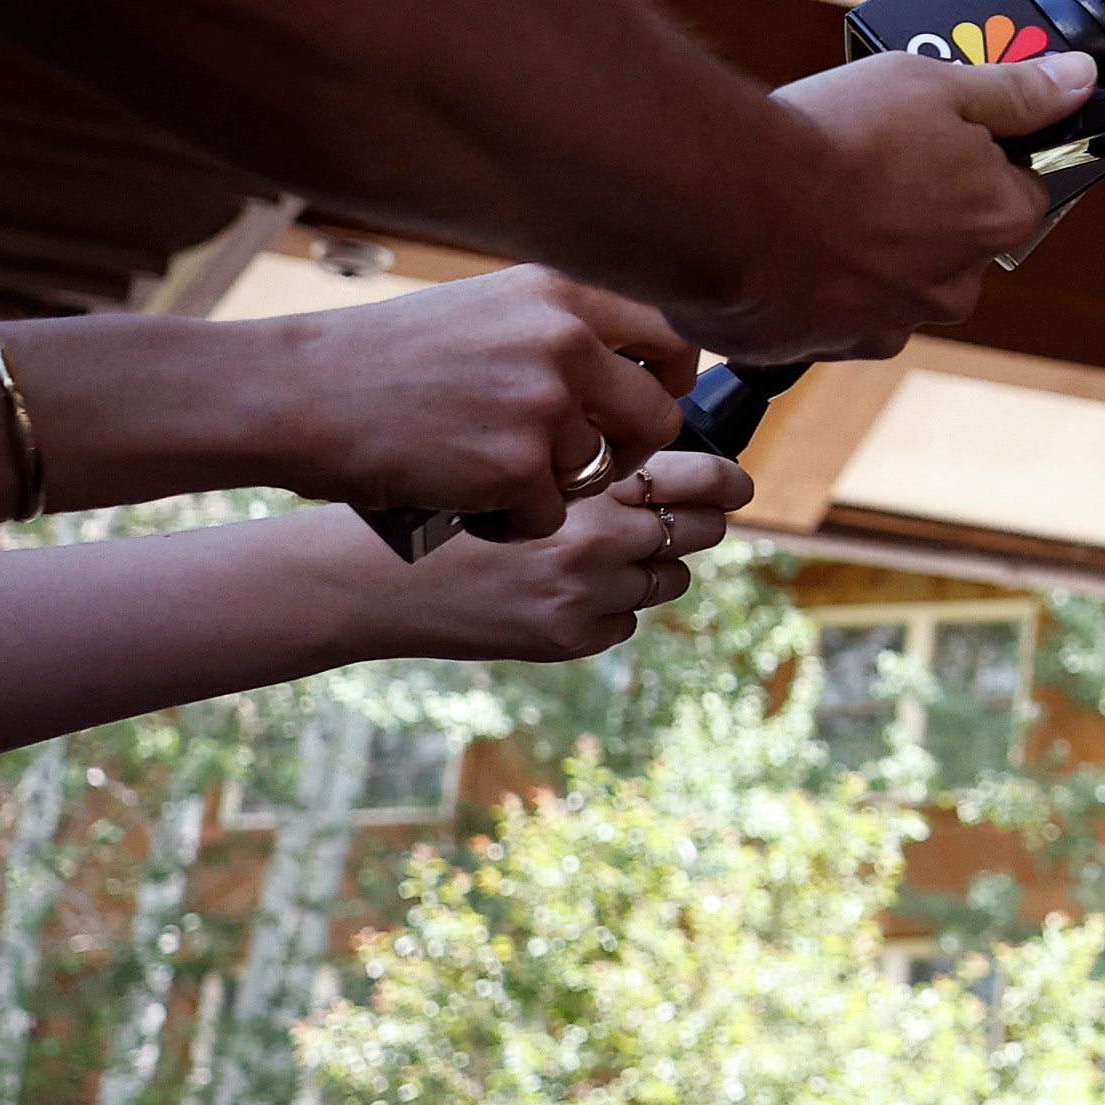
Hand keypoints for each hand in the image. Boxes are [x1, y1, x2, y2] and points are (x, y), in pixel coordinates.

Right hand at [265, 268, 691, 536]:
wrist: (296, 393)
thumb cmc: (382, 358)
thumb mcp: (486, 312)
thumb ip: (561, 331)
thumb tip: (639, 368)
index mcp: (559, 293)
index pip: (671, 336)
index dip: (670, 381)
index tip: (654, 403)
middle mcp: (563, 340)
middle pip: (656, 416)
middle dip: (630, 451)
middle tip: (593, 465)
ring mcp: (542, 404)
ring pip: (599, 473)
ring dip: (555, 488)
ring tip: (491, 475)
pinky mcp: (517, 467)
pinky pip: (553, 516)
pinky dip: (516, 523)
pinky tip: (466, 502)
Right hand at [370, 450, 746, 660]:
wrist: (369, 578)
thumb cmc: (439, 509)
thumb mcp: (517, 466)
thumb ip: (589, 468)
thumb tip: (670, 470)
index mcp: (585, 481)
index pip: (697, 476)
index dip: (724, 479)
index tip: (735, 481)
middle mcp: (598, 537)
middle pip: (700, 530)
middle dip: (696, 522)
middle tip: (676, 516)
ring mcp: (588, 594)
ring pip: (668, 579)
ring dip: (649, 567)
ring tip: (591, 555)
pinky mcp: (572, 638)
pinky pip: (626, 621)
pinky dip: (608, 608)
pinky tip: (554, 591)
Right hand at [691, 48, 1093, 357]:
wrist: (725, 201)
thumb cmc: (833, 138)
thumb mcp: (934, 83)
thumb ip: (1014, 91)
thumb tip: (1080, 81)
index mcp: (997, 220)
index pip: (1018, 189)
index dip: (977, 157)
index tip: (932, 137)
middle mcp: (957, 284)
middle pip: (956, 239)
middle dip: (920, 204)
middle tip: (865, 158)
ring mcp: (895, 321)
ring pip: (894, 278)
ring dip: (866, 246)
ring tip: (815, 197)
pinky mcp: (832, 345)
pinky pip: (838, 310)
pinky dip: (818, 281)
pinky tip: (787, 240)